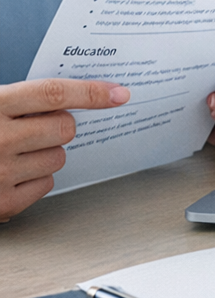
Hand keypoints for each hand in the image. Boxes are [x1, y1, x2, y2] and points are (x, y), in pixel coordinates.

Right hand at [0, 79, 130, 220]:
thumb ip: (19, 101)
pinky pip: (46, 185)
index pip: (53, 94)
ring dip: (45, 153)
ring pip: (59, 158)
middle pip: (65, 128)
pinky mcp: (1, 205)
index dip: (91, 93)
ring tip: (12, 152)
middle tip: (35, 127)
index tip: (119, 94)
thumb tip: (71, 98)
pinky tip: (9, 174)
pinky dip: (35, 179)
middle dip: (59, 126)